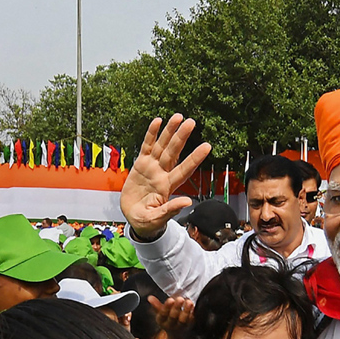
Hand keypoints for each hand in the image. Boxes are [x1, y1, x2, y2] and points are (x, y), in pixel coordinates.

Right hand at [119, 115, 210, 238]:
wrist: (133, 218)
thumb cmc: (147, 222)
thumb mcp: (156, 219)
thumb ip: (170, 210)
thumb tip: (188, 202)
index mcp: (167, 188)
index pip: (184, 170)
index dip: (194, 158)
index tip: (206, 146)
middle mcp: (162, 174)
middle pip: (173, 153)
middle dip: (181, 137)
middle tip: (191, 122)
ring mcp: (151, 168)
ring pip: (162, 146)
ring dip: (170, 132)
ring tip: (177, 117)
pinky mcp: (140, 165)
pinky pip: (146, 147)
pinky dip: (151, 134)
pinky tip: (157, 122)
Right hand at [149, 295, 194, 335]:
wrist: (176, 335)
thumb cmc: (168, 320)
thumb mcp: (160, 314)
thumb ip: (156, 305)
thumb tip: (150, 297)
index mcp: (161, 321)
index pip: (162, 314)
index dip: (166, 307)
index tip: (170, 300)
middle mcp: (170, 325)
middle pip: (173, 317)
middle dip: (176, 307)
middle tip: (180, 299)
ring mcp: (180, 326)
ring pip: (183, 319)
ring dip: (186, 310)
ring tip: (189, 302)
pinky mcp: (189, 326)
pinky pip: (191, 321)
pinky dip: (193, 314)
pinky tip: (194, 307)